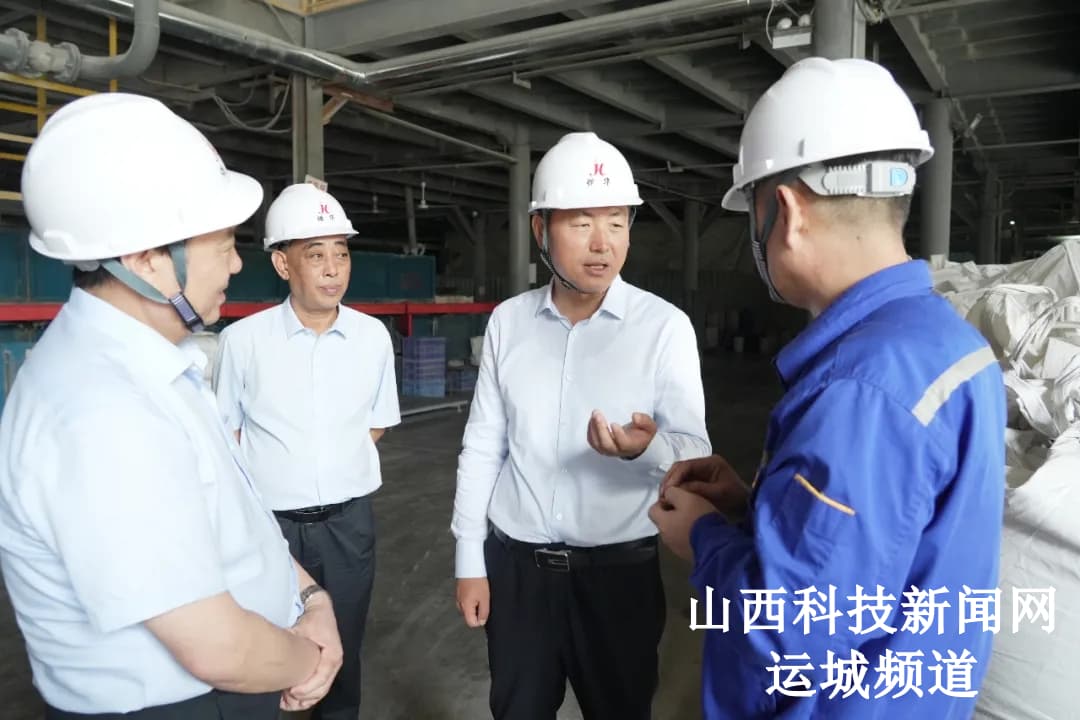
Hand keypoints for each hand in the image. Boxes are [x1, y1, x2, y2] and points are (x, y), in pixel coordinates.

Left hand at [281, 592, 342, 710]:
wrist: (320, 610)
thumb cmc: (314, 618)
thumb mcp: (303, 628)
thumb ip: (294, 642)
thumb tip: (281, 658)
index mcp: (333, 654)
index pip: (322, 676)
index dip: (308, 687)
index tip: (292, 690)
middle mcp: (334, 663)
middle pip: (322, 688)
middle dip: (304, 697)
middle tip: (286, 698)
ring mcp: (330, 667)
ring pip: (320, 691)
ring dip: (304, 699)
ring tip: (286, 700)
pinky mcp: (324, 669)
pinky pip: (318, 687)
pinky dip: (306, 696)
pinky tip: (291, 698)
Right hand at [456, 577, 489, 627]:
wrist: (470, 566)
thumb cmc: (478, 581)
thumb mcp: (485, 599)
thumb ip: (484, 613)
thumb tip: (482, 622)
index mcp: (465, 607)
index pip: (471, 623)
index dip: (480, 620)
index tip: (484, 610)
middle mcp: (459, 604)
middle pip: (470, 616)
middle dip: (477, 611)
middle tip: (482, 599)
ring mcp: (458, 598)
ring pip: (468, 608)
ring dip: (475, 604)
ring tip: (479, 593)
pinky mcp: (459, 592)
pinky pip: (466, 601)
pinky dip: (472, 598)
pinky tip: (475, 590)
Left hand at [587, 410, 656, 458]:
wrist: (635, 443)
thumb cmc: (642, 434)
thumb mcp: (649, 426)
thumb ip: (644, 421)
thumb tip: (635, 416)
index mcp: (632, 446)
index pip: (623, 443)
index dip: (618, 435)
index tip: (613, 423)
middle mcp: (618, 450)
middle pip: (606, 445)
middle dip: (600, 429)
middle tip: (597, 414)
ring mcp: (608, 450)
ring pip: (597, 444)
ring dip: (593, 428)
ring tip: (595, 414)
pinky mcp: (601, 447)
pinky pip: (592, 442)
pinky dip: (590, 430)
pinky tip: (592, 419)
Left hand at [648, 486, 718, 561]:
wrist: (716, 546)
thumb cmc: (699, 519)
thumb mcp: (686, 497)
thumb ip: (673, 493)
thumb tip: (667, 494)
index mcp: (662, 523)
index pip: (652, 510)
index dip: (662, 502)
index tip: (675, 500)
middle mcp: (665, 537)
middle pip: (663, 522)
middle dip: (672, 514)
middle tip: (688, 508)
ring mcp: (675, 548)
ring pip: (673, 532)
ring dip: (681, 526)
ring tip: (696, 521)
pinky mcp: (686, 555)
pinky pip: (684, 542)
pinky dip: (689, 536)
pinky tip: (701, 532)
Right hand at [661, 455, 749, 520]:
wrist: (746, 506)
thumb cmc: (736, 498)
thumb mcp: (718, 494)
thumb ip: (698, 489)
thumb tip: (677, 489)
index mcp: (711, 462)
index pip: (687, 465)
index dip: (674, 477)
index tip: (667, 490)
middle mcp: (704, 464)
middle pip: (680, 468)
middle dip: (669, 480)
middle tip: (662, 495)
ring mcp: (701, 472)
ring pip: (679, 475)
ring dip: (670, 485)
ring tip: (664, 498)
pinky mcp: (699, 481)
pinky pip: (683, 482)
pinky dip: (676, 490)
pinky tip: (670, 499)